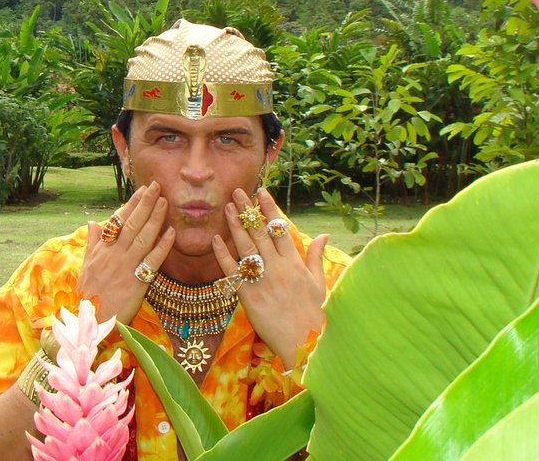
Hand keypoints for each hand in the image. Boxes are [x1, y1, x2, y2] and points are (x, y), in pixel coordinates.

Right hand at [78, 181, 174, 325]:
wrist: (90, 321)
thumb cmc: (88, 295)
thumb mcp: (85, 266)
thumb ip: (92, 243)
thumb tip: (92, 222)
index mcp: (102, 250)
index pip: (118, 221)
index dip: (131, 204)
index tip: (142, 190)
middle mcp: (113, 254)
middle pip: (132, 224)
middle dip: (145, 204)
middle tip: (156, 187)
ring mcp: (125, 267)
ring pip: (143, 237)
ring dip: (155, 218)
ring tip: (164, 202)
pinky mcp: (136, 282)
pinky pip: (152, 261)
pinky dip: (162, 246)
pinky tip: (172, 234)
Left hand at [212, 187, 328, 362]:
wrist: (305, 345)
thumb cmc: (314, 315)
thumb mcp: (319, 283)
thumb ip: (316, 257)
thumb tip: (323, 234)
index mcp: (295, 263)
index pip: (280, 229)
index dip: (270, 209)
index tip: (261, 192)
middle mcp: (278, 268)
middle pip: (260, 233)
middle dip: (248, 211)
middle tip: (237, 192)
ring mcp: (262, 281)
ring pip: (246, 248)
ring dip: (235, 227)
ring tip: (227, 208)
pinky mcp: (248, 296)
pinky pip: (233, 272)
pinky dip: (223, 256)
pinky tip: (215, 241)